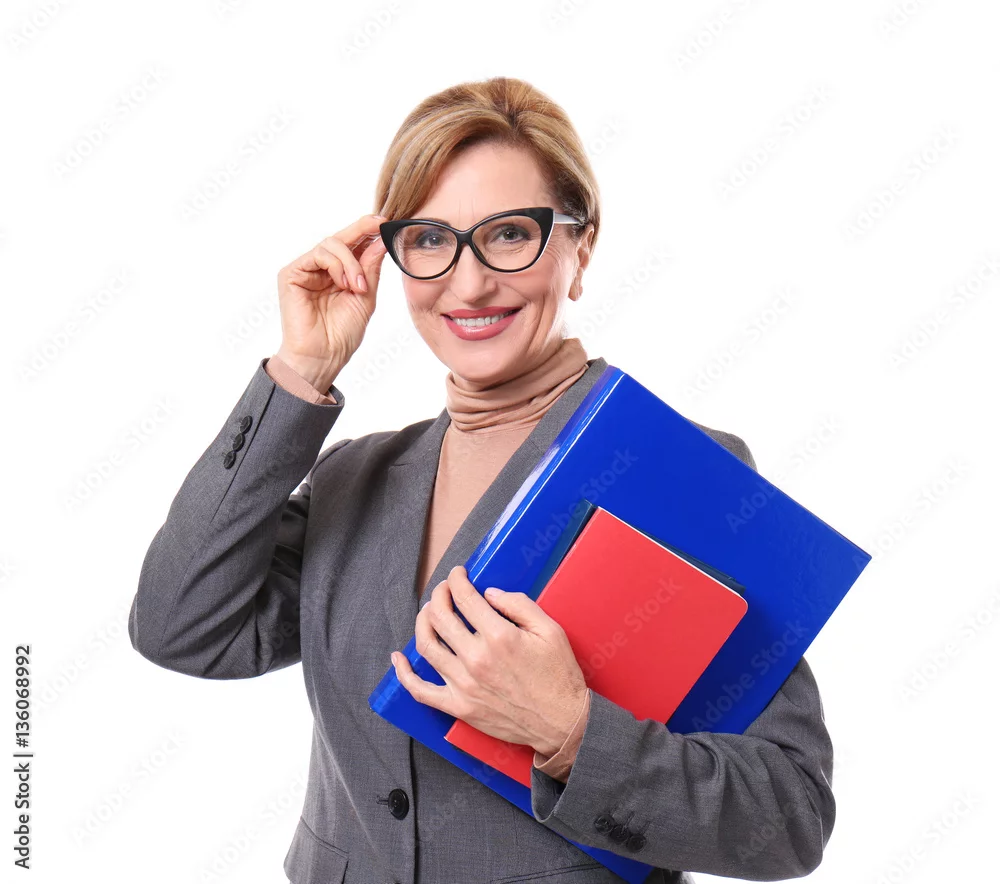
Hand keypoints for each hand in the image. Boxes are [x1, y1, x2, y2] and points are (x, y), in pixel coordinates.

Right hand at [274, 213, 388, 389]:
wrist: (324, 357)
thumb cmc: (342, 334)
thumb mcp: (365, 296)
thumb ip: (370, 268)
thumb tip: (381, 240)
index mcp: (338, 274)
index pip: (352, 245)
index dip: (367, 230)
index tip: (385, 221)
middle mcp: (320, 269)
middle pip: (341, 238)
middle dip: (362, 233)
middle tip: (381, 227)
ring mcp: (305, 270)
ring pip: (331, 244)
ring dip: (351, 262)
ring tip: (358, 287)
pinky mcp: (292, 273)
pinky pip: (318, 254)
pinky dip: (337, 265)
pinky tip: (344, 284)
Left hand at [391, 565, 588, 756]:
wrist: (562, 723)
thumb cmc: (559, 676)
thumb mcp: (550, 630)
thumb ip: (519, 605)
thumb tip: (488, 594)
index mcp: (499, 636)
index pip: (464, 597)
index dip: (457, 580)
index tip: (458, 575)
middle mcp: (476, 659)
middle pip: (440, 617)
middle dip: (439, 595)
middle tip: (445, 589)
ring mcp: (464, 685)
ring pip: (426, 646)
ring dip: (422, 621)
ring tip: (429, 611)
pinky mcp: (459, 707)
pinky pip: (421, 691)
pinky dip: (404, 674)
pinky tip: (398, 658)